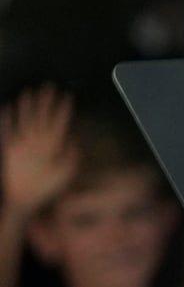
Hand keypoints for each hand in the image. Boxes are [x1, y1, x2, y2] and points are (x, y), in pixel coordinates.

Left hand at [0, 88, 77, 218]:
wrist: (20, 199)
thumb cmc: (45, 190)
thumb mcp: (65, 176)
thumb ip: (70, 157)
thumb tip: (73, 141)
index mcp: (50, 148)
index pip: (58, 124)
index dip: (63, 110)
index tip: (67, 97)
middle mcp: (35, 142)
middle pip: (41, 117)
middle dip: (46, 101)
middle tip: (49, 87)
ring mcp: (20, 144)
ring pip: (25, 120)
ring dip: (27, 105)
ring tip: (29, 91)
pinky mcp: (8, 148)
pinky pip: (8, 130)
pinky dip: (8, 118)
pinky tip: (8, 107)